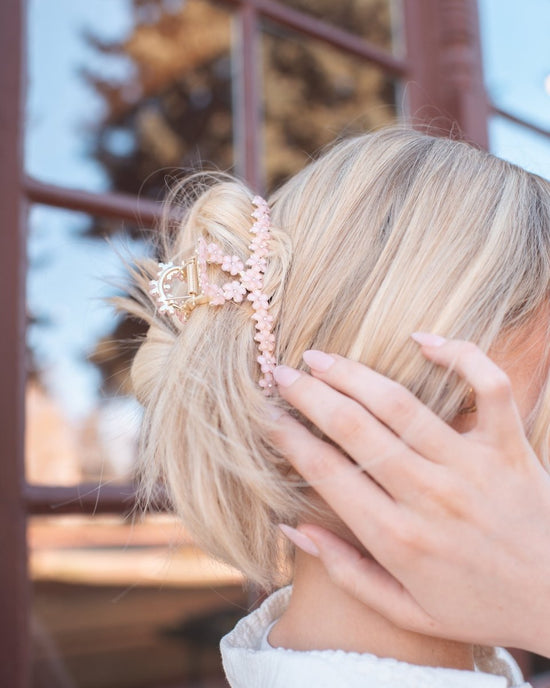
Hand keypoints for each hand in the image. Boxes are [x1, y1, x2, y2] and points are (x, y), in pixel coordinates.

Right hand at [271, 336, 549, 655]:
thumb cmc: (482, 606)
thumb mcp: (408, 611)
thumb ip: (345, 571)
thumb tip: (292, 527)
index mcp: (397, 538)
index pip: (326, 472)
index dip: (289, 439)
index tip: (268, 418)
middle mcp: (428, 495)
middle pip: (354, 428)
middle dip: (308, 395)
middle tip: (281, 374)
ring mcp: (472, 465)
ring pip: (400, 403)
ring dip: (352, 373)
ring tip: (320, 356)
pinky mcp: (509, 445)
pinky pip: (487, 386)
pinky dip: (457, 354)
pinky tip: (420, 340)